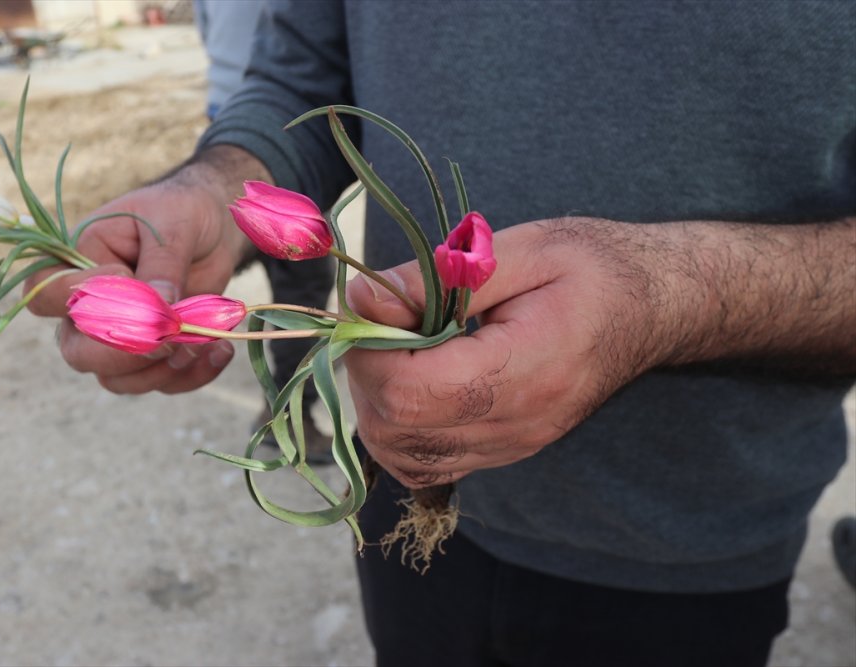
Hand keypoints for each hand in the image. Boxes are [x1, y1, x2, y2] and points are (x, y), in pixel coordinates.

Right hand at [26, 148, 267, 394]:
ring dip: (164, 369)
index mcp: (76, 265)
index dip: (77, 298)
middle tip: (171, 333)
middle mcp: (88, 309)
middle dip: (126, 353)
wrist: (212, 227)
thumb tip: (160, 307)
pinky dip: (193, 375)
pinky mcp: (152, 354)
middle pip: (79, 354)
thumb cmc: (179, 213)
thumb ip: (163, 263)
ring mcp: (118, 337)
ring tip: (205, 341)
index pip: (44, 296)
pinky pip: (161, 383)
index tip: (126, 273)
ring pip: (119, 380)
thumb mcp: (172, 223)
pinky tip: (220, 351)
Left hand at [344, 217, 669, 487]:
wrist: (653, 309)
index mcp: (524, 371)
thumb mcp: (520, 250)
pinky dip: (398, 428)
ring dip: (376, 400)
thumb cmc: (593, 268)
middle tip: (385, 320)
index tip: (376, 303)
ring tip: (399, 346)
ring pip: (402, 455)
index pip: (409, 391)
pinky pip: (427, 464)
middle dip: (366, 371)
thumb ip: (437, 278)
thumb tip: (363, 301)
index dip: (369, 349)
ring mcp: (510, 447)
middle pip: (395, 430)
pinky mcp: (505, 452)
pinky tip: (413, 380)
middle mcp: (516, 425)